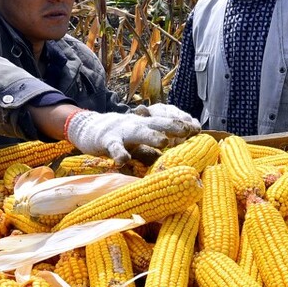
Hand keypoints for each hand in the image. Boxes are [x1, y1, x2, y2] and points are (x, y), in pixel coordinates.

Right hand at [65, 107, 200, 165]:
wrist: (88, 128)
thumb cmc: (118, 137)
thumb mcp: (139, 143)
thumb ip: (153, 151)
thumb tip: (175, 165)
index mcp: (147, 124)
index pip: (168, 121)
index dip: (183, 124)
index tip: (199, 129)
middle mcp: (137, 124)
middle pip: (158, 122)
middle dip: (174, 125)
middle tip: (191, 130)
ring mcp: (122, 131)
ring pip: (138, 132)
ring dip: (151, 135)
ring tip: (164, 141)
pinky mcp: (107, 140)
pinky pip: (114, 148)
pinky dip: (118, 154)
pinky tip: (122, 161)